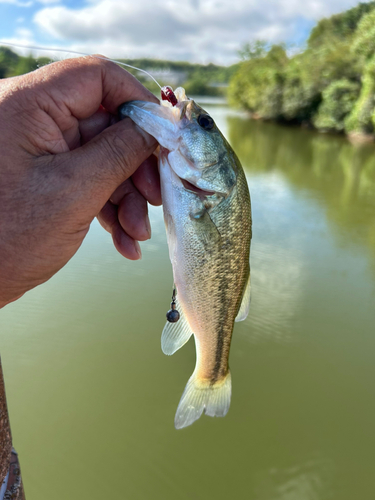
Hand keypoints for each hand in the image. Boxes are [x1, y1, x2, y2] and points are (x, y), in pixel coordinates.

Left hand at [0, 56, 160, 307]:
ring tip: (136, 234)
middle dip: (135, 168)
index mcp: (29, 105)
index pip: (96, 76)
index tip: (164, 137)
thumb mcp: (74, 191)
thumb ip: (121, 152)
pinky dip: (109, 209)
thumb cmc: (7, 239)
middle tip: (155, 199)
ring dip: (126, 197)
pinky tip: (124, 241)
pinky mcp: (45, 177)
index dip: (137, 101)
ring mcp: (39, 151)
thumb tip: (155, 127)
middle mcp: (33, 120)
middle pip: (106, 124)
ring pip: (102, 158)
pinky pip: (88, 181)